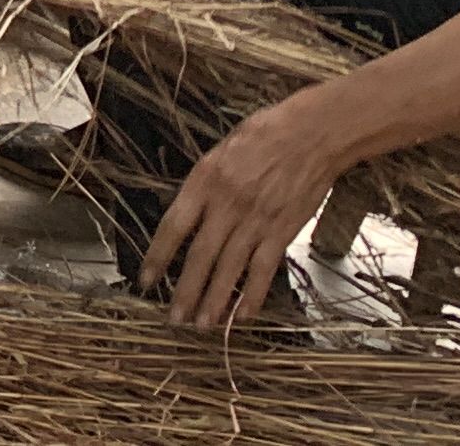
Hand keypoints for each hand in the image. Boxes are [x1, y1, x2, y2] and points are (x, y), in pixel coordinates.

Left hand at [141, 94, 342, 326]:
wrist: (312, 134)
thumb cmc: (264, 135)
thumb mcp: (220, 151)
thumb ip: (203, 184)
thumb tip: (188, 213)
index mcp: (204, 181)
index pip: (173, 226)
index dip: (159, 256)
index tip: (146, 280)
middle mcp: (227, 205)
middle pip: (201, 255)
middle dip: (185, 290)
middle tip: (174, 319)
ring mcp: (256, 220)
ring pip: (230, 268)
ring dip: (214, 300)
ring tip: (201, 325)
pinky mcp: (283, 231)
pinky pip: (264, 269)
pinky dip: (253, 295)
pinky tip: (242, 316)